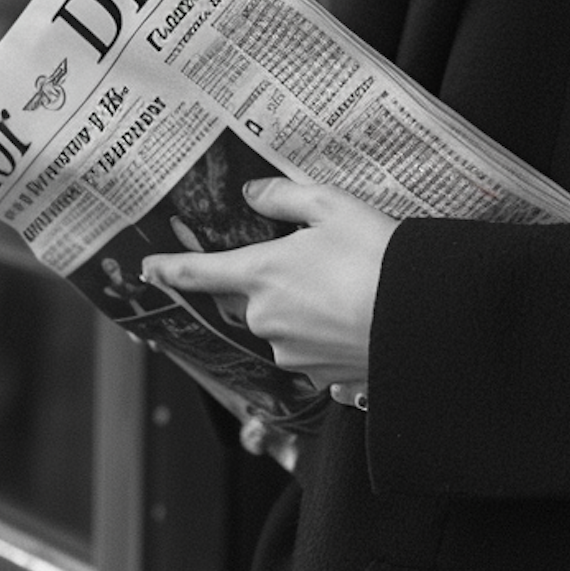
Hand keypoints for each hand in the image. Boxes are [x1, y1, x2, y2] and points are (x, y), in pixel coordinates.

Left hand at [140, 179, 396, 399]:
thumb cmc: (376, 253)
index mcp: (261, 274)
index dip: (171, 269)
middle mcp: (266, 319)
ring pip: (280, 325)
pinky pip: (309, 349)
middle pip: (249, 299)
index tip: (148, 270)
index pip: (201, 273)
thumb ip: (284, 196)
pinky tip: (354, 315)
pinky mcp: (320, 377)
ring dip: (299, 308)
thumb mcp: (332, 205)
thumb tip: (253, 194)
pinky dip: (324, 333)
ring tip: (346, 287)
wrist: (420, 316)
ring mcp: (292, 352)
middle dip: (270, 282)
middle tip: (315, 262)